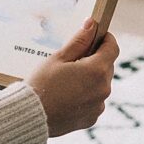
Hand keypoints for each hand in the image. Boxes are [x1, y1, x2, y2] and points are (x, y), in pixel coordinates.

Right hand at [25, 18, 118, 137]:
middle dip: (95, 59)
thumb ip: (79, 41)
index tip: (97, 35)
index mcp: (96, 70)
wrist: (31, 115)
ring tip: (67, 80)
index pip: (112, 48)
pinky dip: (86, 95)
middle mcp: (103, 89)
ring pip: (100, 84)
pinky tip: (67, 95)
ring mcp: (99, 105)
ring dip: (90, 78)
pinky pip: (94, 101)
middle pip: (107, 66)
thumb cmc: (42, 83)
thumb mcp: (59, 57)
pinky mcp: (92, 118)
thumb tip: (91, 24)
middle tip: (73, 58)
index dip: (106, 39)